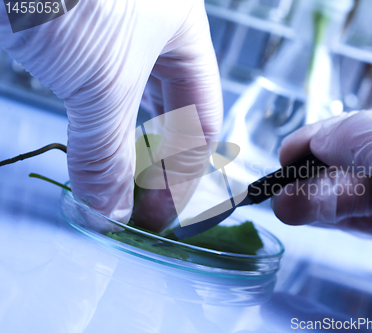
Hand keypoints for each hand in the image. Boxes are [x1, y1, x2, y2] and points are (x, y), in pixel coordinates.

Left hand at [0, 0, 222, 230]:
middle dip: (156, 164)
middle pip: (169, 113)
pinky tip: (82, 150)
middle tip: (139, 208)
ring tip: (111, 188)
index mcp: (184, 36)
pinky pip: (86, 94)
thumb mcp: (102, 80)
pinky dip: (84, 129)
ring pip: (124, 105)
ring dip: (118, 150)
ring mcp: (107, 36)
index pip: (202, 118)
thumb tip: (107, 214)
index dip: (187, 170)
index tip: (164, 214)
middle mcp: (151, 36)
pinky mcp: (65, 36)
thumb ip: (108, 153)